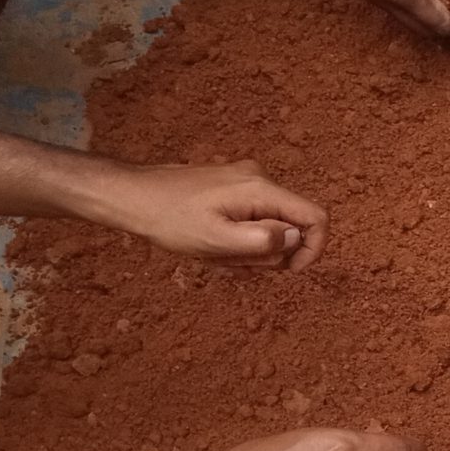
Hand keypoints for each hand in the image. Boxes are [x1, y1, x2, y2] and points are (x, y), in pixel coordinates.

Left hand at [90, 160, 325, 268]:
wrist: (134, 196)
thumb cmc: (171, 219)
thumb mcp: (217, 240)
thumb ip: (262, 241)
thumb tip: (294, 237)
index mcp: (260, 189)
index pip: (316, 218)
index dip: (313, 249)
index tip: (289, 271)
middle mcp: (259, 179)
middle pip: (293, 224)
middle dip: (273, 252)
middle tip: (236, 261)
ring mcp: (246, 181)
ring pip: (273, 224)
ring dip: (253, 248)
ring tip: (218, 251)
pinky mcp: (234, 187)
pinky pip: (255, 218)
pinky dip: (241, 238)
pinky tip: (214, 242)